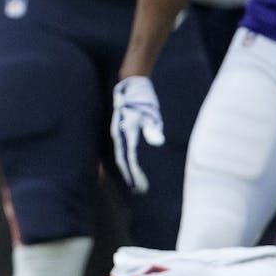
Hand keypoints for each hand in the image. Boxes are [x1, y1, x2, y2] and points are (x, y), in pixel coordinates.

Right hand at [111, 75, 163, 192]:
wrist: (131, 84)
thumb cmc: (142, 99)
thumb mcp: (150, 113)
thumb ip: (152, 128)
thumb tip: (157, 141)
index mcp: (124, 134)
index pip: (128, 160)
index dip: (133, 175)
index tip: (139, 187)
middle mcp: (118, 136)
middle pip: (121, 162)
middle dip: (129, 177)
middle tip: (138, 191)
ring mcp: (117, 134)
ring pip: (118, 157)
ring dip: (124, 170)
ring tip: (131, 183)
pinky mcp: (119, 132)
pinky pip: (120, 150)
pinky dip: (123, 161)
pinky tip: (127, 166)